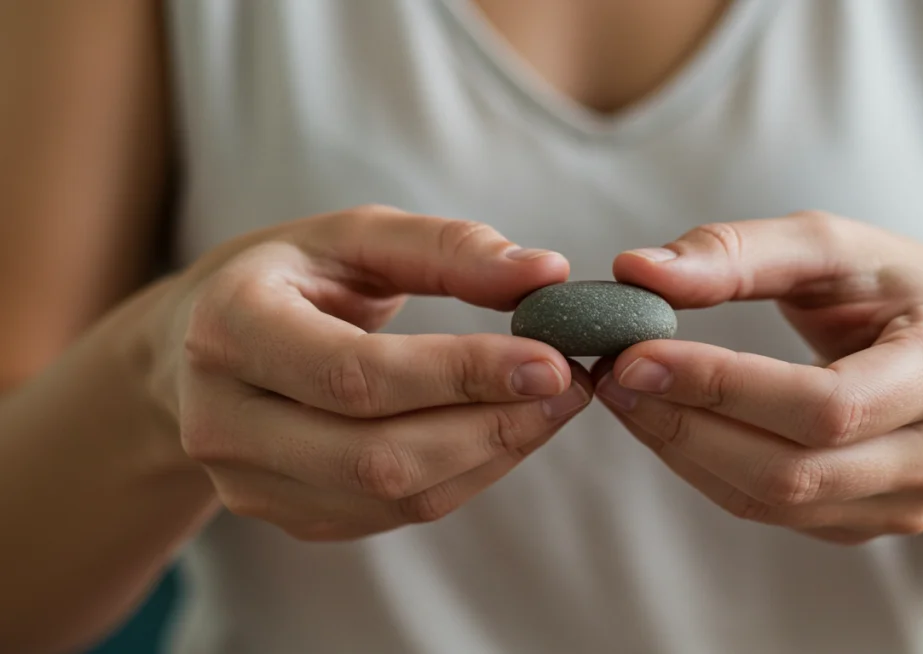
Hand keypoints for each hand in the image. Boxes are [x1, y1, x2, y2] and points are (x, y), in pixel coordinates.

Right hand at [147, 205, 591, 540]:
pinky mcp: (285, 515)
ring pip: (392, 496)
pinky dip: (465, 475)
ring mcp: (248, 481)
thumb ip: (447, 248)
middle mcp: (223, 418)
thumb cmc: (292, 278)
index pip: (356, 374)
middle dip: (491, 426)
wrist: (200, 347)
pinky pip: (393, 514)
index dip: (461, 375)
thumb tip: (547, 272)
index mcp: (230, 327)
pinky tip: (504, 432)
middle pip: (376, 455)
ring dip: (491, 455)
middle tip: (570, 387)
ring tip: (552, 407)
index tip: (552, 361)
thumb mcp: (353, 237)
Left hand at [593, 212, 922, 543]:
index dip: (722, 386)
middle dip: (685, 424)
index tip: (633, 354)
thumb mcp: (834, 246)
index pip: (826, 405)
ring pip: (773, 500)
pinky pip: (771, 512)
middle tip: (611, 374)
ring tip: (625, 394)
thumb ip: (739, 252)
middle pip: (793, 470)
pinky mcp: (870, 524)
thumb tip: (636, 272)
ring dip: (682, 450)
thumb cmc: (898, 290)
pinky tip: (667, 422)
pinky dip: (705, 468)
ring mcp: (910, 503)